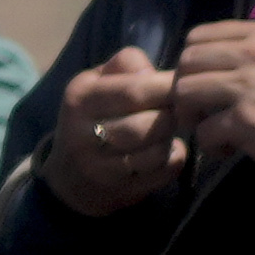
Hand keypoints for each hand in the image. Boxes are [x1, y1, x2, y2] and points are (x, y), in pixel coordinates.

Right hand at [41, 51, 187, 218]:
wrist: (69, 177)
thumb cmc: (91, 116)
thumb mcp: (96, 82)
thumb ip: (125, 65)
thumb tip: (154, 73)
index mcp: (80, 98)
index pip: (133, 90)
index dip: (167, 86)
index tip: (185, 82)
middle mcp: (84, 134)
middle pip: (147, 124)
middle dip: (173, 115)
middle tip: (182, 109)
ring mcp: (100, 168)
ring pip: (155, 152)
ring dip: (172, 138)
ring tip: (172, 128)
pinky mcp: (119, 190)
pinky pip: (162, 173)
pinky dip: (175, 159)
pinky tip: (169, 151)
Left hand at [163, 23, 254, 185]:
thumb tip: (215, 58)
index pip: (200, 35)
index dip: (192, 62)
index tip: (201, 81)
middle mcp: (253, 52)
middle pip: (187, 61)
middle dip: (185, 88)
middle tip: (199, 110)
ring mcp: (248, 85)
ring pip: (185, 91)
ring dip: (191, 115)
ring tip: (211, 129)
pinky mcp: (246, 120)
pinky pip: (204, 130)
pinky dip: (210, 144)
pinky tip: (227, 149)